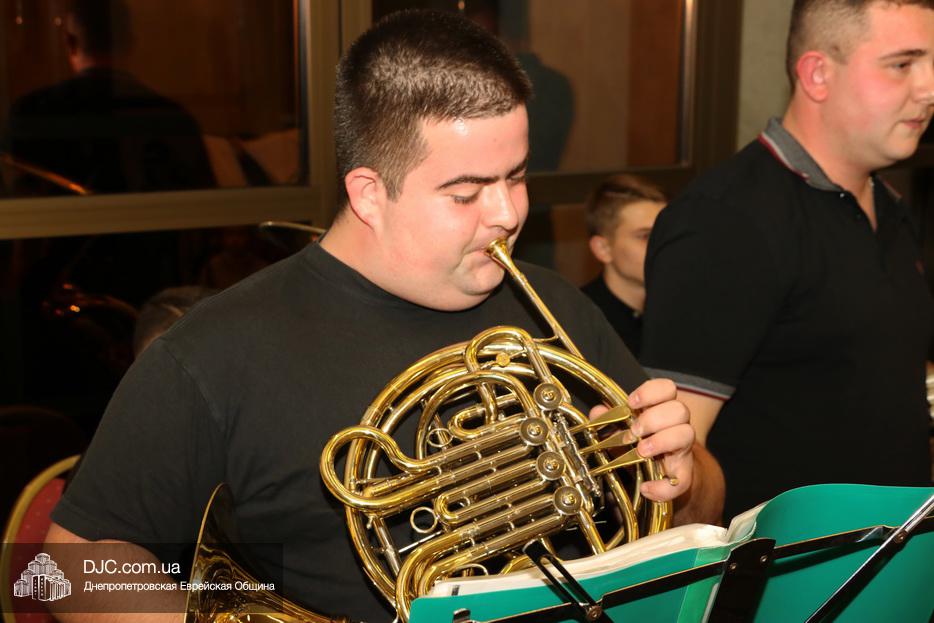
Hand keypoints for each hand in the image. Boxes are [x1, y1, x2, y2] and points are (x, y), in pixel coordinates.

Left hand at [590, 378, 693, 501]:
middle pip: (679, 409)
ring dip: (662, 441)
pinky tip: (646, 488)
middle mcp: (677, 425)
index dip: (651, 392)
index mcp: (662, 408)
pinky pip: (682, 481)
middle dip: (654, 418)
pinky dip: (663, 487)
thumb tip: (597, 411)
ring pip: (687, 434)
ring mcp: (682, 449)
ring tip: (642, 451)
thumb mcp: (623, 428)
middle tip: (634, 431)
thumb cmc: (641, 442)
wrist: (663, 473)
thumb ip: (609, 418)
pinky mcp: (683, 475)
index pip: (668, 388)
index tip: (632, 403)